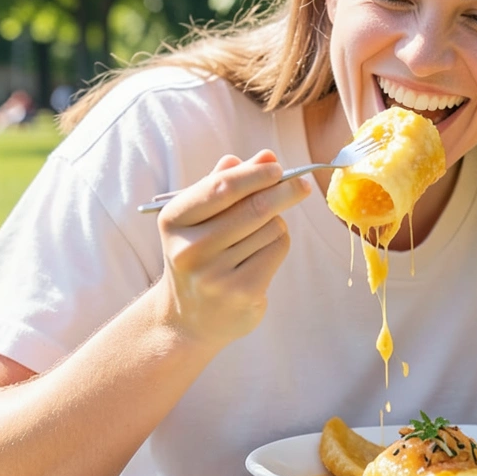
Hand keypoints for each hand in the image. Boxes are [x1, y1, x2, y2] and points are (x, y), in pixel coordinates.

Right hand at [155, 150, 311, 347]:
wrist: (189, 319)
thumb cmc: (200, 254)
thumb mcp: (200, 217)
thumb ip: (228, 183)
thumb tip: (266, 156)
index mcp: (174, 221)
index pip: (221, 187)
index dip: (255, 174)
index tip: (277, 167)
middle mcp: (190, 249)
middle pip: (255, 208)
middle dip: (284, 191)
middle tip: (302, 185)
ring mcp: (215, 275)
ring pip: (271, 228)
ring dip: (276, 224)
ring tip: (256, 237)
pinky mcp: (241, 293)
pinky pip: (277, 250)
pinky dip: (278, 244)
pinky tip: (260, 255)